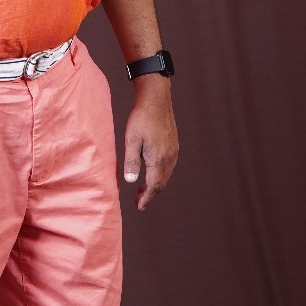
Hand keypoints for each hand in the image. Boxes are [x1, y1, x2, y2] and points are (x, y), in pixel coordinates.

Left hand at [123, 76, 178, 210]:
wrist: (156, 99)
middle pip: (161, 183)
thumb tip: (131, 182)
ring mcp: (173, 151)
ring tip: (143, 189)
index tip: (139, 206)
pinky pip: (168, 166)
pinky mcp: (174, 144)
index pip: (154, 186)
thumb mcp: (131, 140)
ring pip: (165, 175)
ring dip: (155, 185)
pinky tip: (152, 172)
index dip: (146, 198)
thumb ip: (131, 162)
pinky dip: (160, 174)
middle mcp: (169, 157)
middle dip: (150, 194)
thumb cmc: (141, 118)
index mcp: (158, 158)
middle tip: (139, 201)